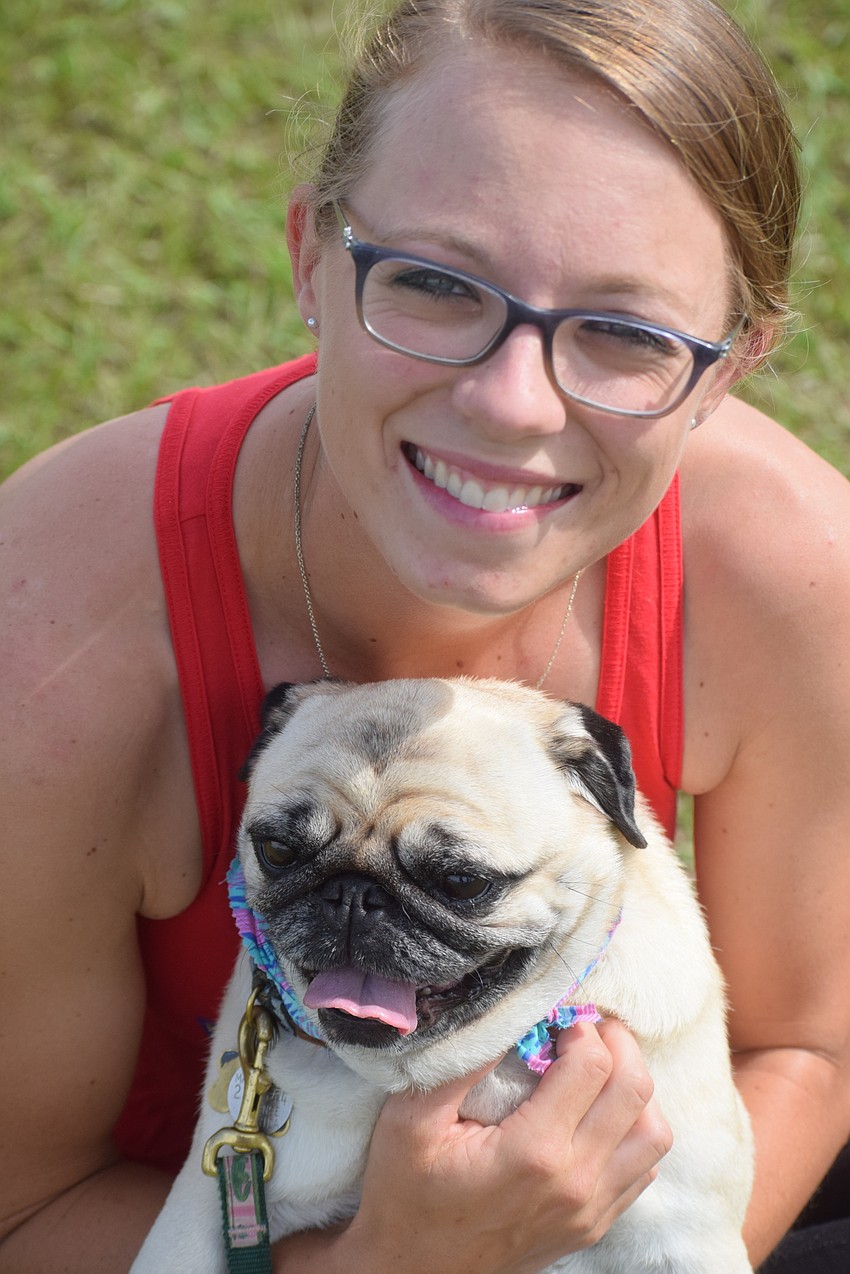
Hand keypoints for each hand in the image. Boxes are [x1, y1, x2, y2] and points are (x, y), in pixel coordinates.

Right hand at [340, 1019, 671, 1273]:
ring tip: (596, 1068)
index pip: (593, 1066)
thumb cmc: (404, 1196)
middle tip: (584, 1027)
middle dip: (617, 1043)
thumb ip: (459, 1063)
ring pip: (654, 1133)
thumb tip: (501, 1010)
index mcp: (534, 1152)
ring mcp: (590, 1209)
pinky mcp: (593, 1225)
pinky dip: (633, 1131)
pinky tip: (595, 1114)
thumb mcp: (410, 1120)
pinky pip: (644, 1169)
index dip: (579, 1027)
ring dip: (634, 1089)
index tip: (555, 1017)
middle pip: (636, 1091)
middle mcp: (575, 1182)